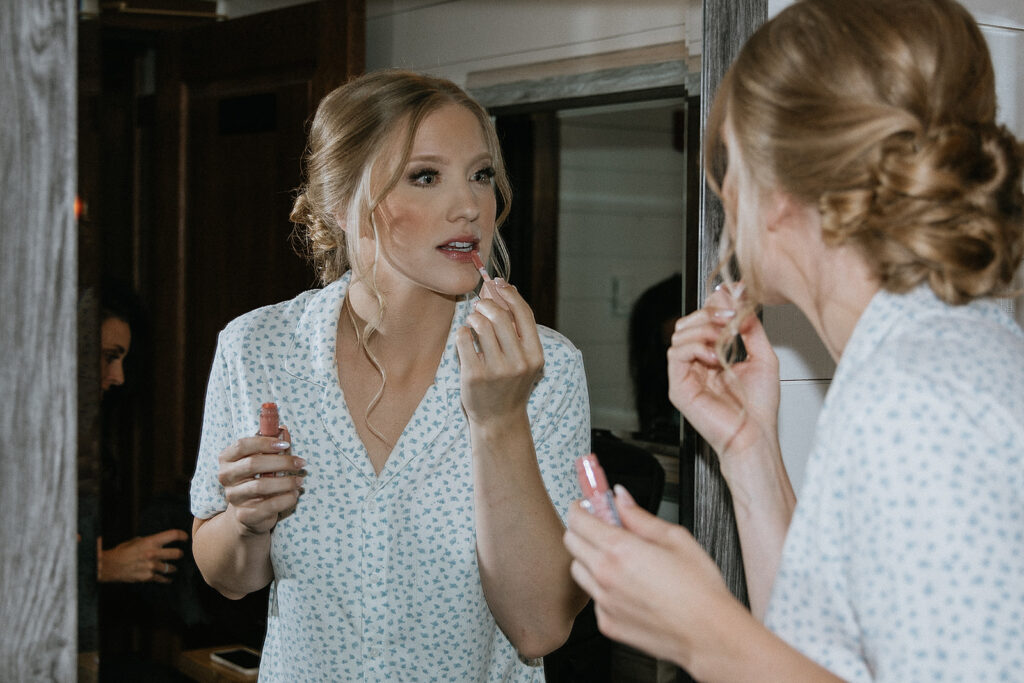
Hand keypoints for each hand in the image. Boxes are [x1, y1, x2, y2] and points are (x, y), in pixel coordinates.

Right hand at [97, 528, 189, 583]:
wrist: (109, 566)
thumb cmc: (122, 552)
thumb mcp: (135, 541)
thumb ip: (149, 541)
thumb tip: (158, 541)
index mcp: (150, 542)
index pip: (172, 535)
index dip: (182, 535)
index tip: (185, 537)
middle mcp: (153, 553)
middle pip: (177, 554)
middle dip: (179, 554)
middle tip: (179, 554)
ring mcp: (151, 566)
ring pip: (170, 567)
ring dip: (172, 568)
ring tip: (173, 568)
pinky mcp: (148, 577)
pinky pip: (162, 578)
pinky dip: (166, 578)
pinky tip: (168, 578)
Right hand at [216, 426, 304, 535]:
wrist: (248, 514)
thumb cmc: (257, 480)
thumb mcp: (264, 461)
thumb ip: (273, 446)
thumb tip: (283, 430)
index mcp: (227, 459)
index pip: (242, 445)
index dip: (265, 442)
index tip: (286, 445)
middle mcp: (226, 477)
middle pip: (253, 464)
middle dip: (281, 462)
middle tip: (300, 463)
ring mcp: (233, 497)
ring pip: (260, 486)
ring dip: (286, 481)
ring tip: (300, 480)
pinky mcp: (244, 515)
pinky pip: (268, 505)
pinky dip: (286, 499)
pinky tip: (294, 494)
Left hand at [455, 280, 543, 424]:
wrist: (498, 419)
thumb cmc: (510, 384)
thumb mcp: (522, 359)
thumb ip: (517, 329)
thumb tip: (505, 290)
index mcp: (535, 356)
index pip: (524, 314)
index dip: (510, 294)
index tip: (498, 283)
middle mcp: (518, 363)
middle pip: (501, 317)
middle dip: (487, 304)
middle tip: (480, 304)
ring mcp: (496, 370)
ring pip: (481, 325)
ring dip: (474, 317)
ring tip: (472, 321)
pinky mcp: (474, 375)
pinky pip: (464, 339)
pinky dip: (462, 332)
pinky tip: (465, 336)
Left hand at [564, 487, 736, 669]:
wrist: (708, 634)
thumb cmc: (698, 589)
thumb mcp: (675, 538)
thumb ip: (640, 516)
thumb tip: (622, 498)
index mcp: (619, 550)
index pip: (578, 520)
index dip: (580, 508)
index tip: (587, 506)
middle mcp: (605, 575)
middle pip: (571, 543)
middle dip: (582, 530)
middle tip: (602, 528)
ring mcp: (603, 602)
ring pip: (577, 570)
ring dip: (588, 559)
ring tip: (616, 559)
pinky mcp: (607, 623)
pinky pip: (593, 598)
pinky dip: (601, 588)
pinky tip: (625, 586)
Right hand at [667, 285, 779, 466]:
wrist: (755, 436)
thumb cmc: (758, 407)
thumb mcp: (762, 356)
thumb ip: (750, 328)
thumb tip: (741, 299)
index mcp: (713, 356)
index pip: (703, 321)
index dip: (715, 305)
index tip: (734, 296)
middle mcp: (696, 364)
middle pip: (688, 323)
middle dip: (709, 313)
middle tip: (730, 316)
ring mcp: (685, 375)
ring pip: (679, 334)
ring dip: (704, 329)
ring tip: (725, 339)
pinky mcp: (678, 387)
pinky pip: (675, 354)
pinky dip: (695, 347)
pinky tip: (715, 357)